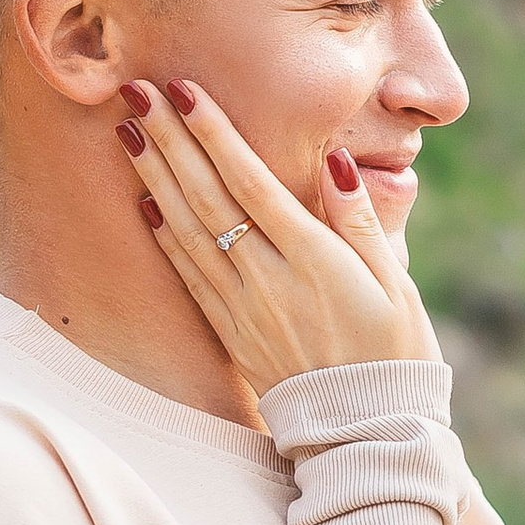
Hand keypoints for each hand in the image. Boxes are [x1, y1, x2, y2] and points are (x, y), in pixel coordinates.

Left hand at [123, 79, 434, 389]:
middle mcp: (268, 280)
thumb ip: (361, 221)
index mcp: (313, 260)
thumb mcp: (396, 283)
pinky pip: (189, 277)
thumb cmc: (395, 353)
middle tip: (136, 92)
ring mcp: (243, 309)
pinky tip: (144, 203)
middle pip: (208, 198)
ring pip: (188, 232)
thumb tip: (334, 162)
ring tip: (128, 132)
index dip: (214, 134)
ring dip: (155, 179)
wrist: (369, 434)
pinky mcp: (232, 334)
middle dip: (171, 141)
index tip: (184, 90)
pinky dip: (164, 237)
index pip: (250, 182)